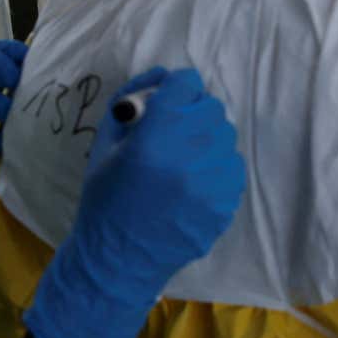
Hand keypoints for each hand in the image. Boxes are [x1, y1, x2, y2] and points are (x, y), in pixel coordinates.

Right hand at [25, 67, 244, 337]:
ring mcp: (213, 182)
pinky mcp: (226, 204)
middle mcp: (189, 155)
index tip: (168, 98)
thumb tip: (162, 77)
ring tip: (183, 160)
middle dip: (192, 112)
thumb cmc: (104, 200)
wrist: (118, 260)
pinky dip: (217, 168)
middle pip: (211, 107)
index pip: (186, 83)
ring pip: (226, 136)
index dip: (175, 87)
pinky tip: (193, 183)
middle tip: (174, 131)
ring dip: (206, 139)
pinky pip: (233, 167)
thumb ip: (131, 103)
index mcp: (154, 136)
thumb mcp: (106, 144)